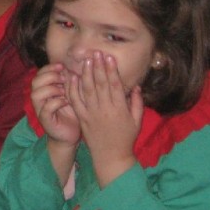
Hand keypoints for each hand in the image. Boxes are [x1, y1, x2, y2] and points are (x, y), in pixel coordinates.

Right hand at [31, 63, 80, 146]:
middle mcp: (39, 99)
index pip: (39, 74)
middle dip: (49, 77)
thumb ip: (69, 82)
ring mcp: (40, 110)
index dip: (48, 68)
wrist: (71, 134)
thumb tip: (74, 65)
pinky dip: (55, 102)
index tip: (62, 66)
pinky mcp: (45, 121)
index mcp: (44, 90)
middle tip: (62, 78)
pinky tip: (65, 101)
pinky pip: (46, 109)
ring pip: (36, 94)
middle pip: (35, 82)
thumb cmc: (72, 113)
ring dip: (50, 89)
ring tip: (63, 91)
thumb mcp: (72, 94)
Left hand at [66, 52, 143, 187]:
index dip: (112, 70)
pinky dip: (73, 88)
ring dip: (86, 73)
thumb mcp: (137, 121)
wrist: (111, 156)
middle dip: (98, 67)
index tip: (109, 58)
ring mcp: (91, 113)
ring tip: (85, 60)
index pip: (115, 85)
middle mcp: (105, 109)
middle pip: (100, 84)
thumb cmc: (126, 138)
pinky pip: (75, 100)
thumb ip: (137, 103)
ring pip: (87, 89)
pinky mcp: (82, 117)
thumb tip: (136, 86)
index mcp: (120, 108)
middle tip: (96, 53)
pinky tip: (72, 77)